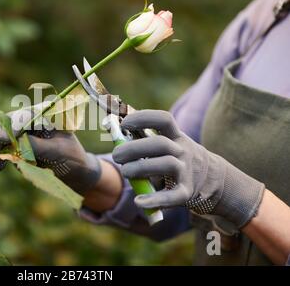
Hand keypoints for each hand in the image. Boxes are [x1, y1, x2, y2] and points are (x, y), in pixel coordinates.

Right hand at [0, 109, 101, 193]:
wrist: (76, 173)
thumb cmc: (73, 158)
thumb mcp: (57, 152)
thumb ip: (37, 146)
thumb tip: (16, 142)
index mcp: (47, 116)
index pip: (25, 116)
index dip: (13, 126)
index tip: (4, 139)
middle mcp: (33, 122)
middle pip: (9, 123)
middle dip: (0, 136)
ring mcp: (25, 134)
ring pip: (4, 136)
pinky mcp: (20, 147)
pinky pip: (5, 150)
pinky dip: (0, 158)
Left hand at [112, 109, 264, 227]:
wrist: (210, 179)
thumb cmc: (174, 157)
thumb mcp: (164, 143)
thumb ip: (140, 135)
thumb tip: (109, 123)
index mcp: (175, 136)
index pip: (163, 119)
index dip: (143, 118)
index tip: (124, 123)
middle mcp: (182, 151)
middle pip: (160, 143)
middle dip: (135, 147)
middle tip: (116, 155)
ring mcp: (186, 171)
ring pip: (167, 164)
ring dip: (141, 167)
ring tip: (125, 172)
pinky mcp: (187, 192)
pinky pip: (172, 196)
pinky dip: (155, 199)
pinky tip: (138, 201)